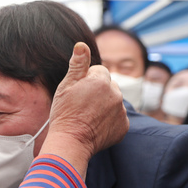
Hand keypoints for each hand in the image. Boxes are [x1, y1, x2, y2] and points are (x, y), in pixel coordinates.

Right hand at [42, 42, 128, 176]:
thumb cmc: (64, 114)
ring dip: (104, 105)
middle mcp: (115, 93)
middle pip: (108, 86)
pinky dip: (109, 121)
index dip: (86, 81)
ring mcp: (121, 111)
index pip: (99, 71)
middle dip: (98, 92)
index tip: (77, 93)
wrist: (70, 142)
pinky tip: (95, 125)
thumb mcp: (65, 87)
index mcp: (101, 80)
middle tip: (82, 105)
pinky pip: (118, 118)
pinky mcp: (123, 126)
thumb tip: (82, 44)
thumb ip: (77, 65)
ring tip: (87, 116)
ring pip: (113, 101)